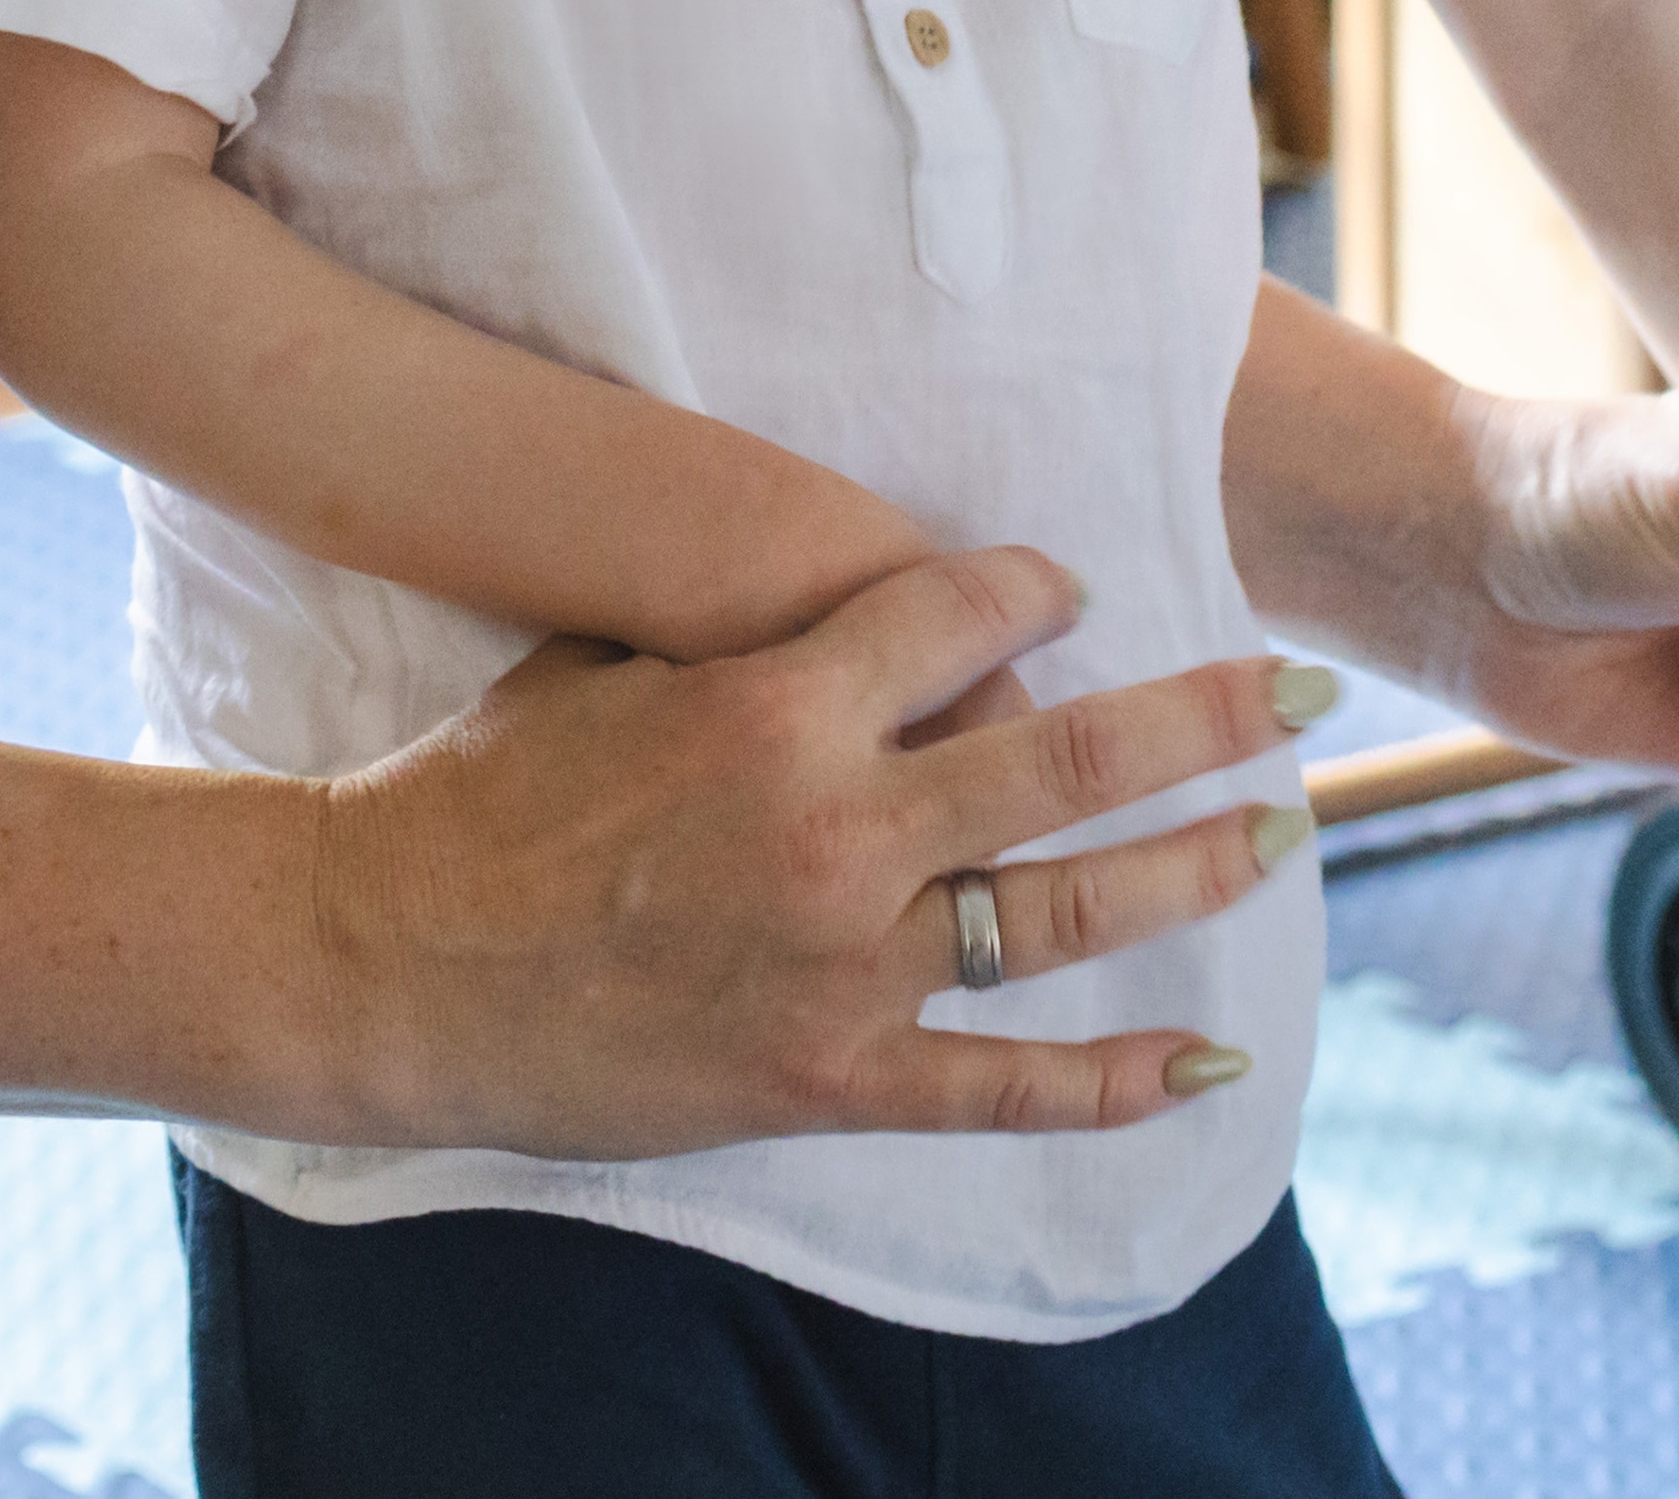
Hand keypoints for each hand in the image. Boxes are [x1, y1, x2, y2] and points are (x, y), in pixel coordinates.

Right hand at [302, 549, 1322, 1157]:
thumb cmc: (482, 792)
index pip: (965, 617)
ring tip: (1279, 834)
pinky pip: (1001, 1089)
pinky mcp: (823, 1079)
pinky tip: (1203, 1061)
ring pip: (1063, 916)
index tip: (1071, 589)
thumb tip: (866, 600)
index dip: (1036, 592)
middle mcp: (834, 833)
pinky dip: (1114, 1084)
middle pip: (1066, 762)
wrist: (384, 958)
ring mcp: (838, 967)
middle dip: (1200, 718)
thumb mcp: (611, 661)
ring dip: (1188, 870)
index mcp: (776, 706)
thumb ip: (752, 635)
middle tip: (1294, 691)